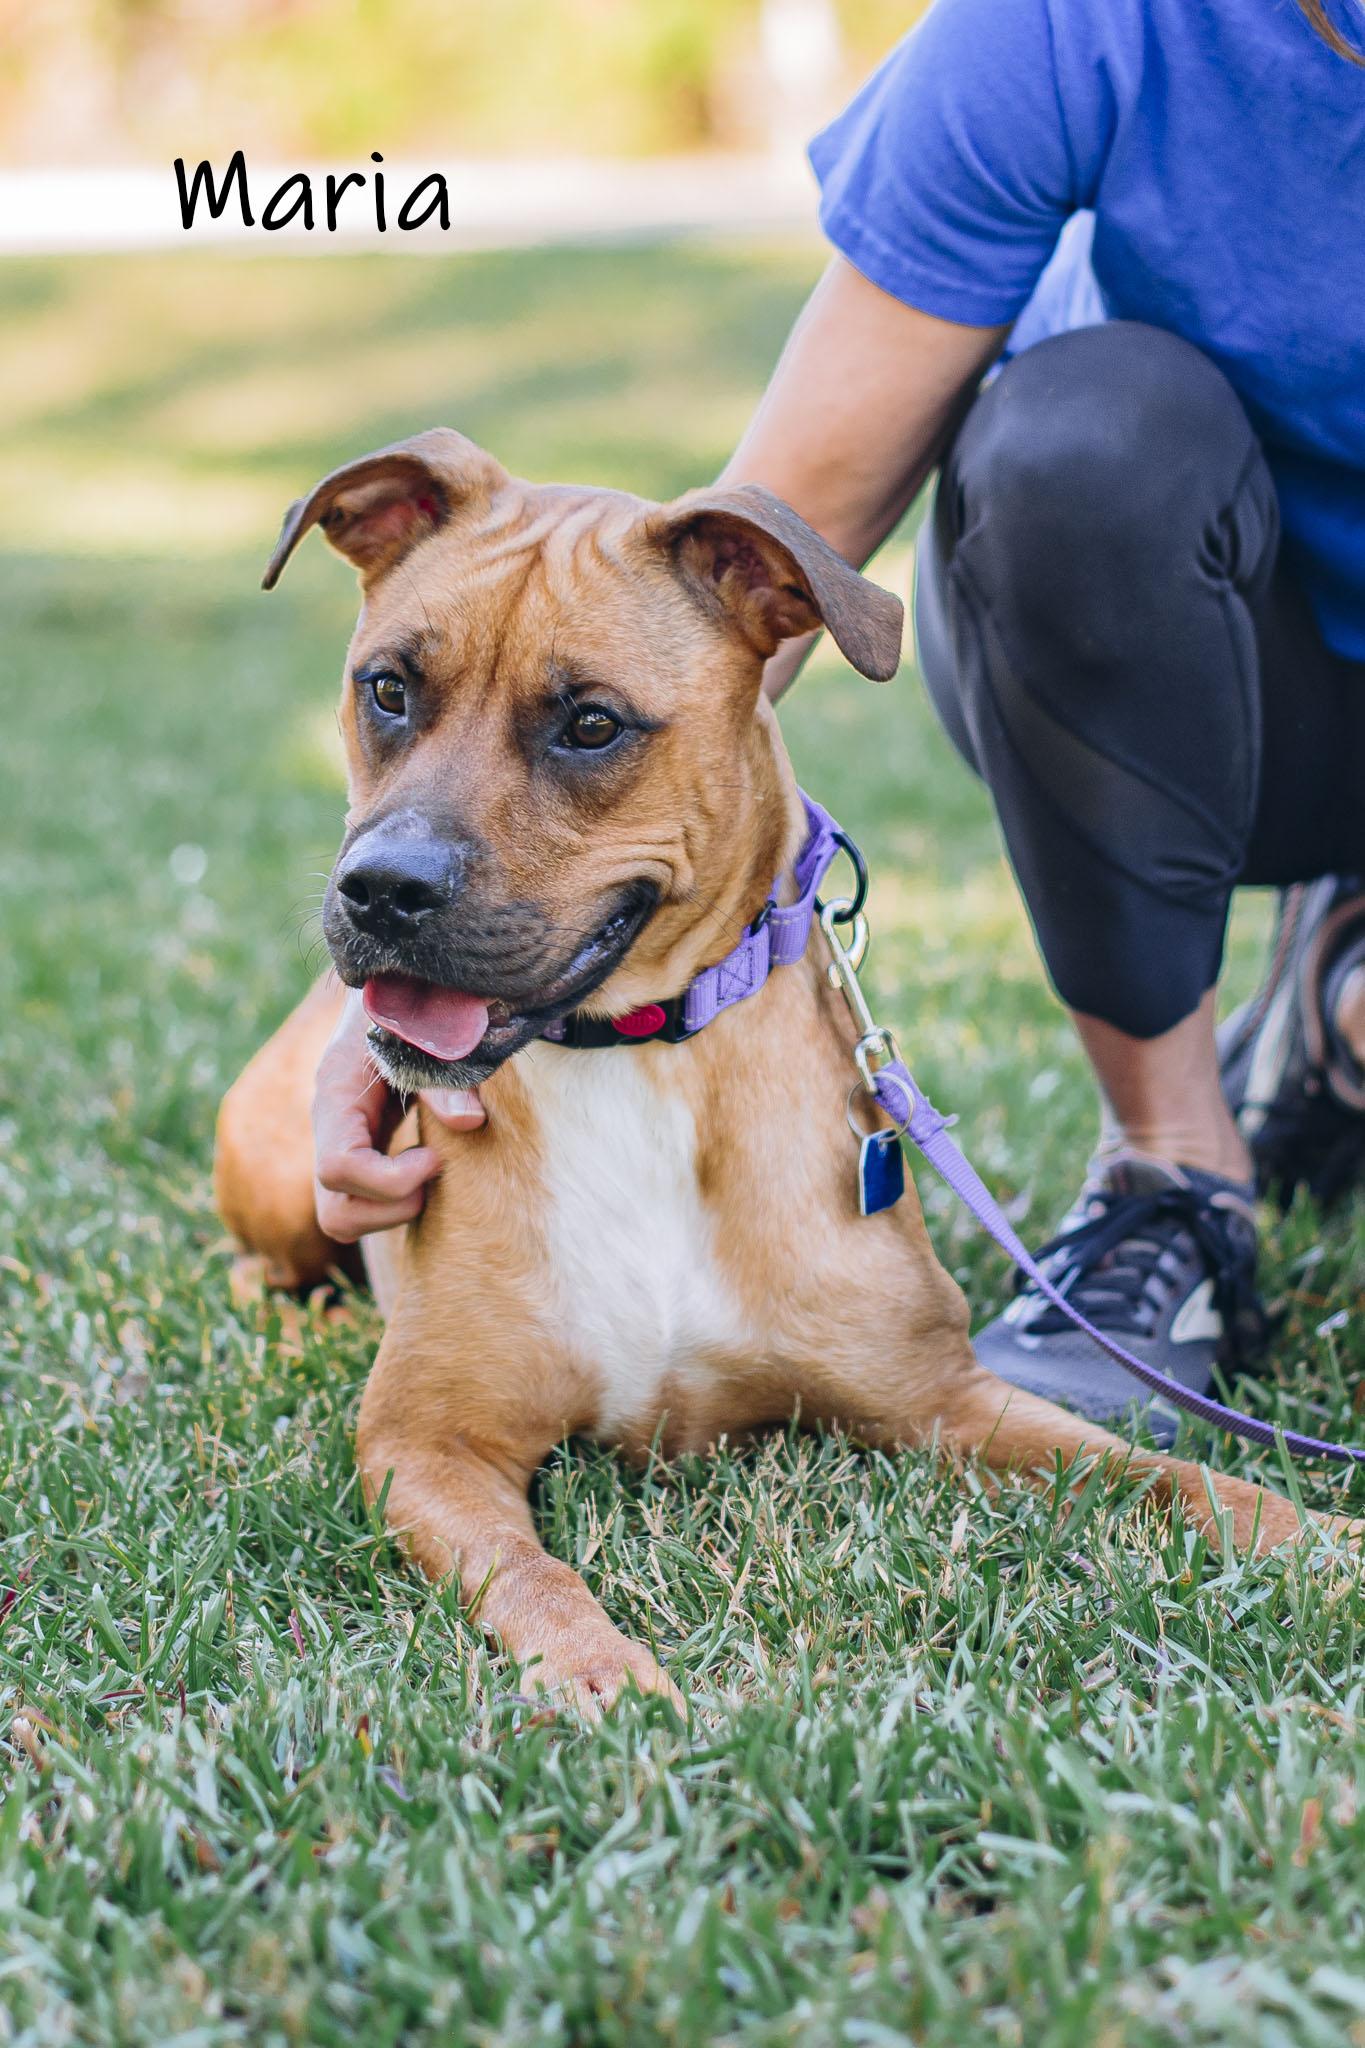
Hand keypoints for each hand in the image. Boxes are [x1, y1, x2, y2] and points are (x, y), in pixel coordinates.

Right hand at [312, 991, 484, 1241]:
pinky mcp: (360, 1149)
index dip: (390, 1179)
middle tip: (436, 1169)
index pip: (338, 1169)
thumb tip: (469, 1121)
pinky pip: (362, 1201)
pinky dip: (397, 1199)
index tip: (436, 1156)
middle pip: (334, 1210)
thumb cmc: (415, 1001)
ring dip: (394, 1210)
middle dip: (391, 1208)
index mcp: (337, 1094)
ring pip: (343, 1216)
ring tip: (435, 1169)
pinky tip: (430, 1164)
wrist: (399, 985)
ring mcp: (341, 1142)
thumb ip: (447, 1073)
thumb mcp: (430, 1027)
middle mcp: (330, 1126)